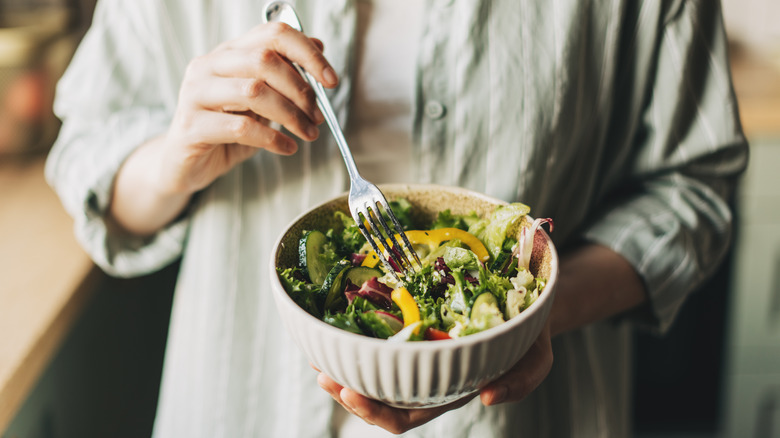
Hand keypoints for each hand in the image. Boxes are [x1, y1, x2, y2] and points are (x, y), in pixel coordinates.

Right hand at [160, 22, 336, 194]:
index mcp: (228, 53)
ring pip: (254, 91)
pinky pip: (240, 128)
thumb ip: (283, 74)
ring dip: (290, 115)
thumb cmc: (226, 130)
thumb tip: (318, 47)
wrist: (185, 164)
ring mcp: (195, 93)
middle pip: (265, 60)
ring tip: (307, 133)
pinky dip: (272, 139)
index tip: (330, 80)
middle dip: (301, 89)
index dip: (307, 54)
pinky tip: (286, 147)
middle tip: (317, 115)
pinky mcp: (191, 126)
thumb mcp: (260, 101)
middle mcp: (208, 66)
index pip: (272, 35)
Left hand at [316, 321, 552, 434]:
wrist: (527, 302)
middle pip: (380, 396)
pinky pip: (379, 337)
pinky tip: (336, 326)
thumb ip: (522, 381)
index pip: (407, 414)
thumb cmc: (530, 335)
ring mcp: (418, 351)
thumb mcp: (537, 359)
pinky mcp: (413, 326)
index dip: (376, 411)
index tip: (350, 392)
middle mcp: (427, 375)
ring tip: (318, 354)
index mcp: (450, 389)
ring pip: (374, 368)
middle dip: (348, 390)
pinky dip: (356, 335)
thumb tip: (489, 398)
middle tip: (323, 375)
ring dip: (343, 365)